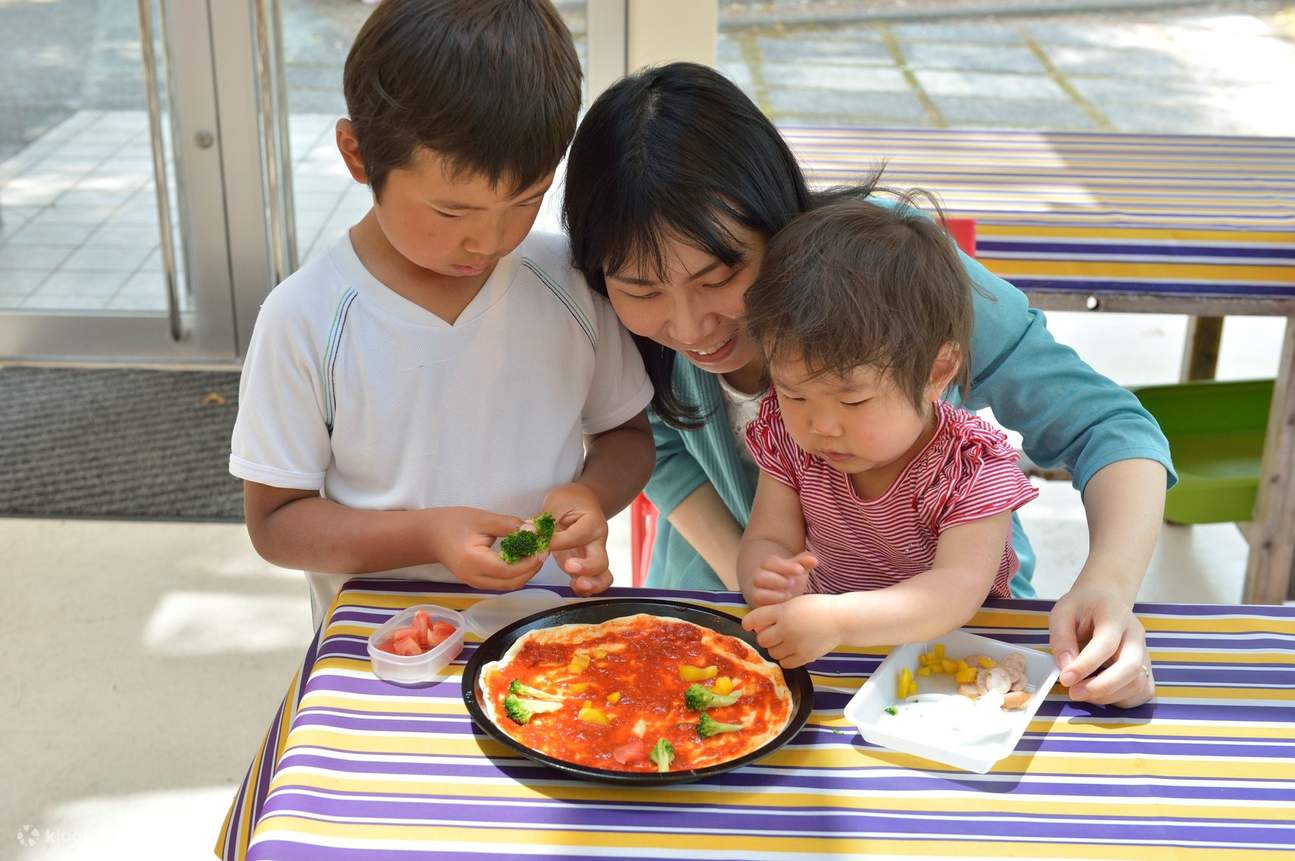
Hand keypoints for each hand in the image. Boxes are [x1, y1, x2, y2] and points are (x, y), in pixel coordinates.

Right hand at [428, 507, 545, 590]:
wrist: (429, 534)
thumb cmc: (453, 522)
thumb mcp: (482, 518)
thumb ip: (509, 525)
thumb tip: (534, 530)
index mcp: (473, 562)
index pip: (508, 570)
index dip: (530, 562)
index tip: (543, 548)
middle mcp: (474, 579)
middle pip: (512, 583)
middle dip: (531, 569)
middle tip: (543, 550)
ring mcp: (475, 583)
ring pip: (508, 585)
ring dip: (526, 572)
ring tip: (536, 552)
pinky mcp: (477, 582)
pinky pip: (502, 582)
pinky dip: (516, 573)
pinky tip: (523, 557)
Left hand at [540, 482, 610, 595]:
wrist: (584, 502)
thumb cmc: (571, 500)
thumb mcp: (556, 501)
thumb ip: (543, 519)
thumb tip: (528, 533)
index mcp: (592, 523)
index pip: (575, 536)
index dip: (555, 542)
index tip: (540, 543)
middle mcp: (597, 542)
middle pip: (600, 561)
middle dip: (587, 569)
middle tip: (570, 567)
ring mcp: (594, 556)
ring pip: (603, 576)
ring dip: (591, 584)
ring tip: (576, 585)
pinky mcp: (586, 566)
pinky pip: (592, 581)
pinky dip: (584, 589)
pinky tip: (572, 587)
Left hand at [741, 593, 840, 667]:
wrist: (841, 619)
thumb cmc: (817, 608)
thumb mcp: (794, 603)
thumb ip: (775, 613)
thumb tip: (757, 628)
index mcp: (783, 612)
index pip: (754, 619)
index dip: (748, 622)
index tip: (749, 625)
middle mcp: (786, 629)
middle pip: (762, 639)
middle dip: (765, 636)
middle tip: (774, 633)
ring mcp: (795, 644)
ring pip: (772, 652)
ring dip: (776, 647)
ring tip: (786, 641)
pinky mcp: (804, 656)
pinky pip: (785, 663)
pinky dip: (786, 658)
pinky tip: (792, 650)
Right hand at [747, 552, 816, 606]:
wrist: (782, 595)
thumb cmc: (792, 579)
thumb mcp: (799, 569)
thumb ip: (805, 562)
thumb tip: (814, 560)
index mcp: (768, 565)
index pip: (771, 562)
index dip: (786, 566)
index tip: (801, 570)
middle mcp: (759, 577)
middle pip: (760, 577)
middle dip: (778, 581)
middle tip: (793, 583)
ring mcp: (757, 592)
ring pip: (758, 593)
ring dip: (774, 595)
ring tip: (789, 595)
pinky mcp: (758, 606)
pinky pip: (760, 608)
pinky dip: (772, 606)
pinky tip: (784, 604)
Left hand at [1049, 584, 1154, 707]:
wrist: (1104, 601)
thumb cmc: (1082, 607)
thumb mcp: (1062, 613)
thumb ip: (1061, 638)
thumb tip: (1066, 668)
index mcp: (1115, 614)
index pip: (1106, 644)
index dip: (1085, 665)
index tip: (1065, 679)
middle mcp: (1136, 634)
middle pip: (1131, 667)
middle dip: (1102, 687)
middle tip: (1074, 693)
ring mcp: (1145, 653)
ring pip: (1137, 683)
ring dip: (1107, 696)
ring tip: (1081, 692)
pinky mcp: (1147, 668)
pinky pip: (1142, 692)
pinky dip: (1120, 699)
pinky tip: (1099, 694)